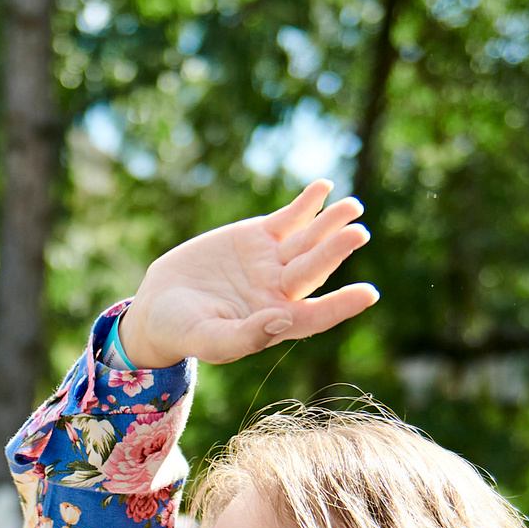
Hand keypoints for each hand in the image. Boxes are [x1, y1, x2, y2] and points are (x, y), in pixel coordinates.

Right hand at [118, 180, 378, 368]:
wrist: (160, 306)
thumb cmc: (184, 332)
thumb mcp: (208, 339)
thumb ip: (245, 337)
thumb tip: (284, 320)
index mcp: (276, 321)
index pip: (316, 315)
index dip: (342, 305)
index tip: (368, 294)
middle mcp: (282, 290)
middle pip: (315, 268)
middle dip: (336, 250)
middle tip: (358, 233)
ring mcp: (273, 261)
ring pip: (309, 240)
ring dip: (331, 223)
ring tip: (353, 206)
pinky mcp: (260, 237)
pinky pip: (290, 218)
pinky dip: (307, 203)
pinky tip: (325, 187)